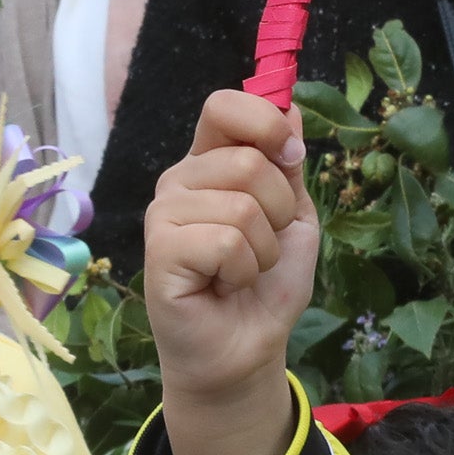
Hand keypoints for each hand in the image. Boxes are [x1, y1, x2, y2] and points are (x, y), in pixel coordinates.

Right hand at [147, 87, 316, 454]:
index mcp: (209, 163)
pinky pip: (226, 240)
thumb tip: (292, 109)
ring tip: (243, 270)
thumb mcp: (294, 217)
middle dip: (280, 210)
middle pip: (247, 159)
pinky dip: (244, 269)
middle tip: (263, 245)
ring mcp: (163, 214)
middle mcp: (180, 181)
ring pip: (241, 203)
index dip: (265, 120)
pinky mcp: (159, 250)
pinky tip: (224, 285)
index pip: (224, 106)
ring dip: (263, 248)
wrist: (246, 348)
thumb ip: (287, 165)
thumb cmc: (265, 284)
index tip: (291, 155)